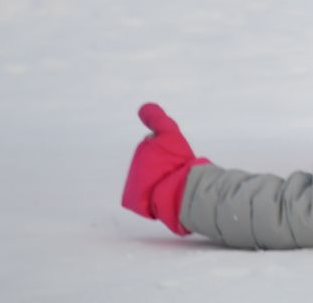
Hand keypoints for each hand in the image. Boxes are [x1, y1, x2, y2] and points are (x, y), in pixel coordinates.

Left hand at [121, 103, 208, 236]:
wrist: (178, 192)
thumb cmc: (175, 162)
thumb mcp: (169, 134)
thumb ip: (156, 119)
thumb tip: (143, 107)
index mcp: (141, 153)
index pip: (155, 147)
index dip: (168, 149)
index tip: (175, 154)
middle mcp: (133, 172)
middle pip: (152, 164)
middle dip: (163, 165)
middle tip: (176, 168)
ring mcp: (135, 190)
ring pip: (153, 180)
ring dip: (162, 180)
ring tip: (174, 181)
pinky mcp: (139, 206)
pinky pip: (150, 198)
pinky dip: (158, 196)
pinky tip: (168, 194)